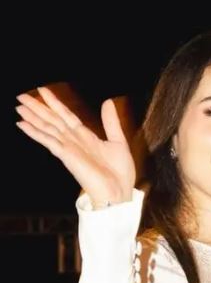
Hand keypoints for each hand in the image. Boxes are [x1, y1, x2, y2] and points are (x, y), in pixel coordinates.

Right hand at [16, 86, 134, 206]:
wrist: (119, 192)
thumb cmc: (120, 173)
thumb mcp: (118, 141)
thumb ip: (111, 122)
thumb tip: (107, 101)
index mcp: (86, 137)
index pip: (66, 116)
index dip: (55, 103)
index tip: (43, 90)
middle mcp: (74, 141)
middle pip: (53, 120)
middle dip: (38, 108)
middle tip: (21, 95)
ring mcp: (69, 149)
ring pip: (48, 128)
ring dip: (33, 117)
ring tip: (19, 107)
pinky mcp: (67, 157)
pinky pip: (49, 141)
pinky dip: (36, 133)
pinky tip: (23, 124)